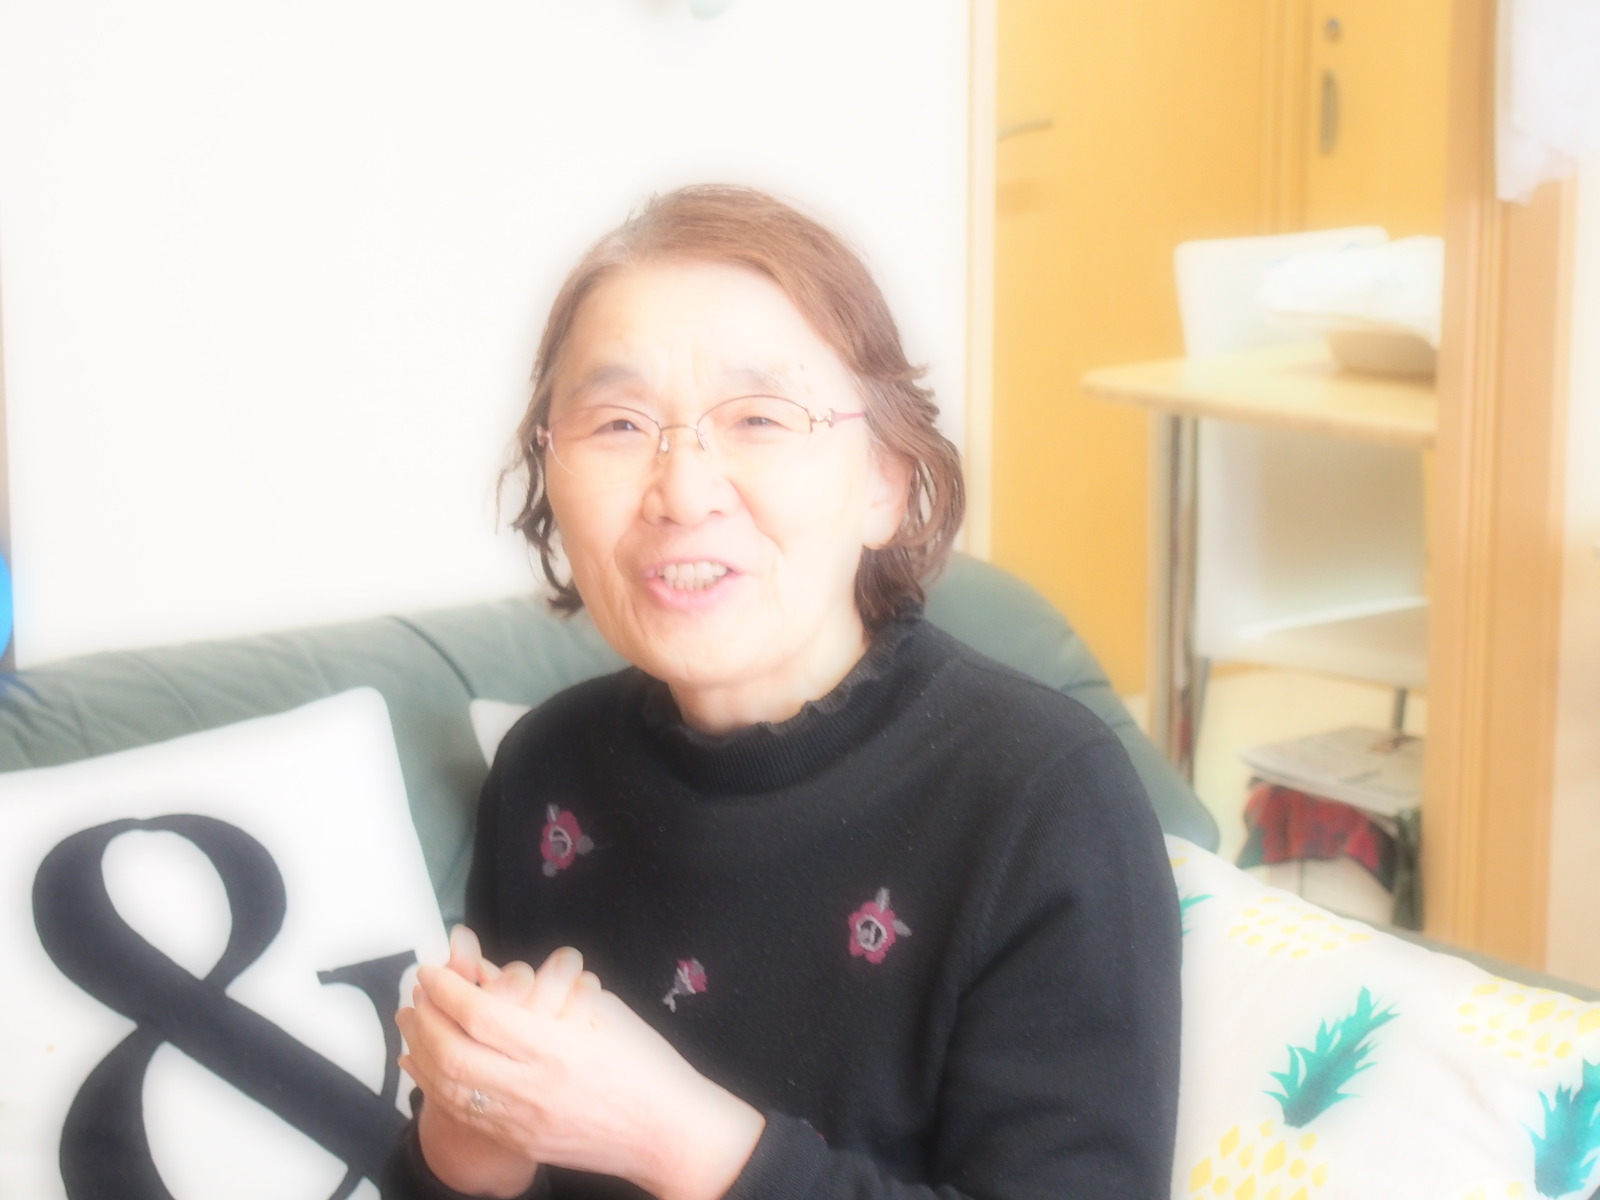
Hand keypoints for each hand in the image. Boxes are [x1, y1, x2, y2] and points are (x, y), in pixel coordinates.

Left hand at [401, 942, 763, 1199]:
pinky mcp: (520, 1141)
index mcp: (557, 1048)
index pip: (481, 1014)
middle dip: (424, 1018)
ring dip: (421, 1050)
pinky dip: (434, 1086)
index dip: (447, 989)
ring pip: (449, 1088)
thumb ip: (551, 990)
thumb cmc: (646, 1065)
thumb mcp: (604, 1012)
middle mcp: (533, 1087)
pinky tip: (423, 1066)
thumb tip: (495, 970)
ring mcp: (523, 1121)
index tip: (433, 970)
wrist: (667, 1135)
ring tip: (411, 1022)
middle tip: (415, 992)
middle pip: (452, 1053)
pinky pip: (463, 1113)